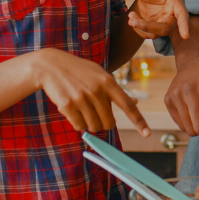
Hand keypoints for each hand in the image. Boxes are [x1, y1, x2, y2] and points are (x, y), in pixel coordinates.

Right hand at [30, 48, 149, 136]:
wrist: (50, 65)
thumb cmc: (79, 71)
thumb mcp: (99, 74)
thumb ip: (116, 89)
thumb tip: (135, 101)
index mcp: (108, 82)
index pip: (127, 105)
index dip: (139, 121)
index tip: (147, 134)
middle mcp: (97, 90)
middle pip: (109, 123)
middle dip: (103, 123)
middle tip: (95, 114)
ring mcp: (82, 98)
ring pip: (93, 126)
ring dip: (89, 124)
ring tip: (82, 109)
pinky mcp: (67, 105)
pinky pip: (79, 126)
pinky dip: (77, 123)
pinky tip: (72, 110)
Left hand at [127, 0, 190, 38]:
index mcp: (176, 2)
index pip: (182, 14)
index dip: (184, 25)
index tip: (185, 36)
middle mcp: (173, 15)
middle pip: (165, 28)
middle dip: (147, 27)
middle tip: (131, 21)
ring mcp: (164, 23)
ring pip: (155, 33)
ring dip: (140, 27)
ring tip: (131, 16)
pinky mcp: (156, 29)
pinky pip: (148, 34)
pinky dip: (138, 28)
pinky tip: (133, 17)